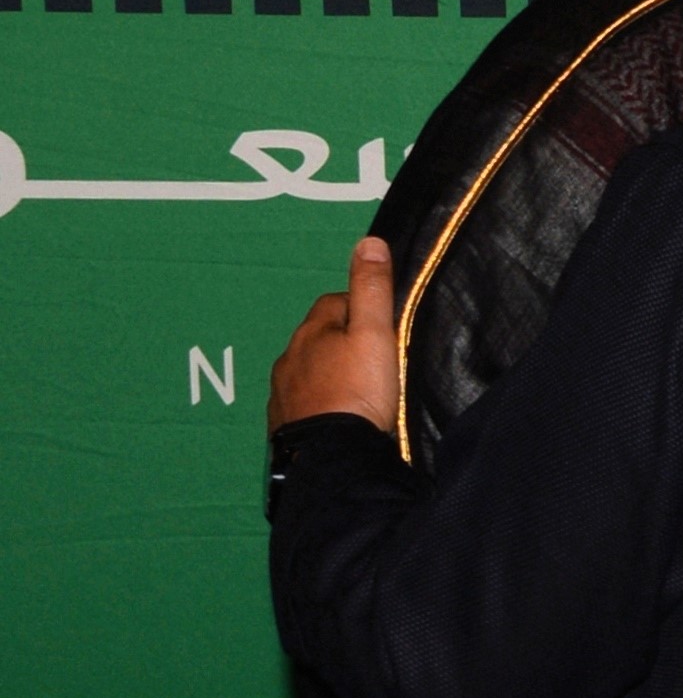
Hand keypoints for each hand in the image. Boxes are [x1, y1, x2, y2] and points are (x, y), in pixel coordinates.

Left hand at [269, 236, 399, 435]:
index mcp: (313, 331)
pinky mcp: (284, 424)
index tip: (384, 326)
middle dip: (342, 341)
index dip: (360, 308)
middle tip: (376, 360)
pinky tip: (337, 416)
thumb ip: (373, 290)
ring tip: (358, 391)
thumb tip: (369, 243)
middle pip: (318, 337)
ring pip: (308, 370)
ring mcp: (283, 392)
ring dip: (328, 373)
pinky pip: (302, 403)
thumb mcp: (376, 334)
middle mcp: (290, 357)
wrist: (332, 455)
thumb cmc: (358, 392)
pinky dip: (319, 403)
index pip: (335, 302)